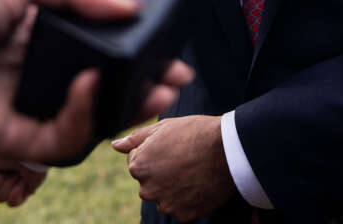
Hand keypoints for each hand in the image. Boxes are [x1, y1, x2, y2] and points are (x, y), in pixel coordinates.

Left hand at [0, 0, 193, 162]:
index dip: (128, 46)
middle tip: (173, 76)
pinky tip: (91, 86)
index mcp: (32, 32)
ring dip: (125, 106)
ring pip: (88, 117)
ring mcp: (23, 105)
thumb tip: (129, 5)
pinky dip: (84, 116)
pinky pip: (60, 137)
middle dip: (141, 83)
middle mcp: (31, 70)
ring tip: (156, 91)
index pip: (93, 45)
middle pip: (99, 85)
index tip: (160, 40)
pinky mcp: (11, 136)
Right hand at [0, 155, 47, 206]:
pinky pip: (12, 203)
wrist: (31, 153)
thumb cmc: (9, 151)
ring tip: (18, 174)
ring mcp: (12, 186)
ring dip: (9, 185)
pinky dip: (17, 192)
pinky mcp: (23, 193)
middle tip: (9, 170)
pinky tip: (23, 183)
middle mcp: (1, 178)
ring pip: (0, 198)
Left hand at [112, 115, 234, 220]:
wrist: (228, 149)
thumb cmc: (196, 132)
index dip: (155, 152)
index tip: (173, 147)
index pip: (137, 162)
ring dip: (174, 188)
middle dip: (162, 172)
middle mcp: (147, 189)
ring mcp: (165, 204)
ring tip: (193, 170)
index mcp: (138, 166)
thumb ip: (136, 138)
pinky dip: (188, 199)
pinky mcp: (183, 215)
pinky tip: (199, 183)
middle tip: (184, 158)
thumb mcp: (163, 128)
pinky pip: (180, 209)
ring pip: (164, 197)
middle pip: (149, 182)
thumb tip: (114, 145)